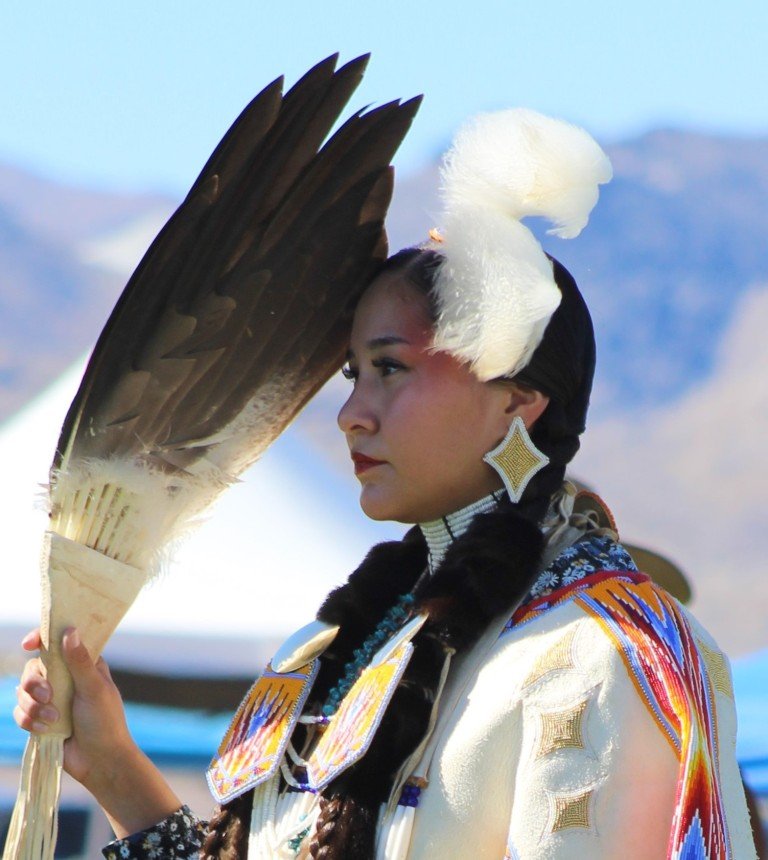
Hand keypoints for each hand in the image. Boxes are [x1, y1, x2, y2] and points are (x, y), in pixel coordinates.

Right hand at [14, 627, 136, 788]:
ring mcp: (51, 698)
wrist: (99, 760)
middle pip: (34, 666)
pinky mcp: (40, 718)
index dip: (42, 638)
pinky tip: (45, 729)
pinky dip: (28, 720)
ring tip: (53, 719)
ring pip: (23, 690)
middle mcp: (65, 677)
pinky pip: (20, 712)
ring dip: (33, 706)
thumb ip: (80, 662)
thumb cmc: (105, 721)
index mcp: (84, 664)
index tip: (28, 644)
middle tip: (48, 696)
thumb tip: (69, 631)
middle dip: (34, 682)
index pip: (59, 642)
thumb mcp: (95, 689)